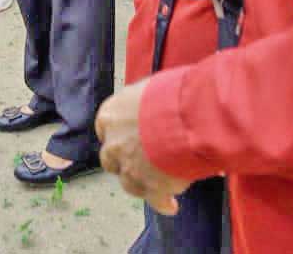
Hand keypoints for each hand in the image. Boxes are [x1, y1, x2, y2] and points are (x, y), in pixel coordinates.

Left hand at [97, 81, 189, 215]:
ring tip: (160, 183)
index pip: (105, 127)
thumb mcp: (152, 87)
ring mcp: (129, 167)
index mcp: (111, 114)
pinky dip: (162, 203)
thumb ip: (146, 103)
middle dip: (125, 161)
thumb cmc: (174, 94)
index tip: (128, 137)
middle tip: (142, 161)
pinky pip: (154, 200)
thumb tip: (157, 106)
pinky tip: (171, 205)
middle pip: (111, 158)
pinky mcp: (148, 187)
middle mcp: (114, 142)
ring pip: (129, 183)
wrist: (187, 116)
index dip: (119, 134)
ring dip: (143, 183)